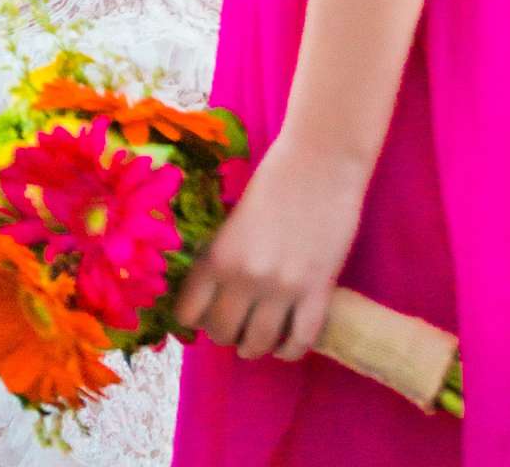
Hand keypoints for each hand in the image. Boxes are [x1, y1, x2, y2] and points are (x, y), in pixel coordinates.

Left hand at [174, 135, 365, 363]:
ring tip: (259, 337)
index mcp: (218, 254)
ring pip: (259, 345)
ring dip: (255, 346)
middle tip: (235, 324)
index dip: (194, 318)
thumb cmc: (276, 177)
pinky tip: (286, 343)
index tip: (203, 315)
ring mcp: (282, 288)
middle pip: (223, 334)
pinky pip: (300, 341)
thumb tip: (214, 289)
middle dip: (226, 333)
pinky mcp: (317, 292)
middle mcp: (245, 277)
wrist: (321, 160)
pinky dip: (290, 350)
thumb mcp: (234, 218)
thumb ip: (223, 254)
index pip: (189, 313)